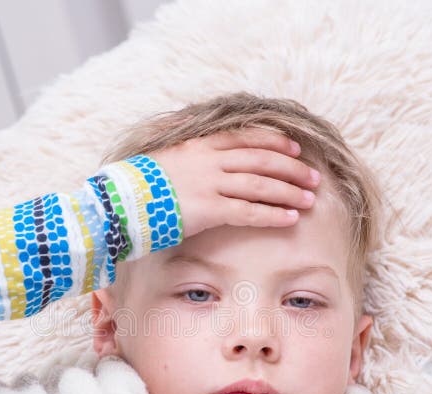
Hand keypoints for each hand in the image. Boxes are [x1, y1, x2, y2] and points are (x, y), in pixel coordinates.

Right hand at [150, 128, 320, 238]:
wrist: (118, 203)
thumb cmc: (138, 186)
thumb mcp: (164, 159)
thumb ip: (187, 155)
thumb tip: (199, 153)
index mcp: (199, 145)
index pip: (246, 137)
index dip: (275, 143)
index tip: (296, 149)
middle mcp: (209, 161)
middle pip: (261, 160)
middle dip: (291, 168)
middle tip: (313, 177)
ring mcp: (210, 184)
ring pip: (260, 185)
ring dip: (288, 192)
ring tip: (309, 199)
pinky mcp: (209, 210)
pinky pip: (249, 211)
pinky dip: (272, 214)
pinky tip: (289, 219)